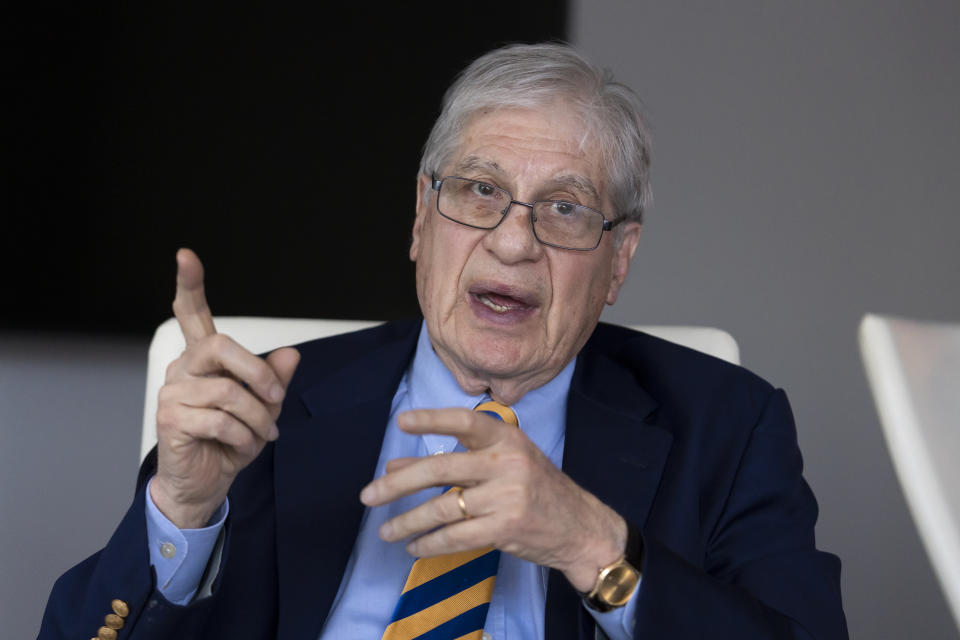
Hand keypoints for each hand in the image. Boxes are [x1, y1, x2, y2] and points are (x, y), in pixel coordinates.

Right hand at [150, 249, 299, 527]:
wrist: (205, 483)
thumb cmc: (230, 440)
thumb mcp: (263, 408)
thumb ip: (274, 379)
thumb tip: (292, 354)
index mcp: (203, 359)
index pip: (192, 314)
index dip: (190, 285)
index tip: (186, 255)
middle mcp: (183, 369)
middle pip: (220, 345)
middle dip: (258, 372)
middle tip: (277, 399)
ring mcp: (173, 393)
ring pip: (228, 393)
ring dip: (258, 419)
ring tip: (264, 435)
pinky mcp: (171, 420)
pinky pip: (220, 420)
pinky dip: (245, 437)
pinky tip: (245, 446)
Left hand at [359, 408, 626, 591]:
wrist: (579, 526)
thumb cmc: (536, 489)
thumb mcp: (502, 465)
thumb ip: (452, 461)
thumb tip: (394, 467)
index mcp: (506, 438)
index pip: (464, 421)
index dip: (432, 420)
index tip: (401, 422)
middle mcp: (506, 463)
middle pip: (441, 469)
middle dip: (398, 484)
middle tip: (368, 495)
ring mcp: (507, 496)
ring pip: (443, 508)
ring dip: (408, 521)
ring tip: (386, 530)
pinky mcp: (506, 528)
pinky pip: (457, 537)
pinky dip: (430, 543)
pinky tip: (415, 546)